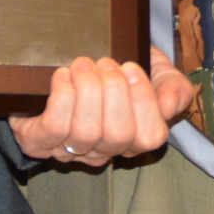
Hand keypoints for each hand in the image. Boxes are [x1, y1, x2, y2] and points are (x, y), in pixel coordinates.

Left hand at [7, 48, 196, 164]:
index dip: (142, 101)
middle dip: (113, 90)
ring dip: (87, 89)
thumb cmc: (112, 71)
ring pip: (87, 132)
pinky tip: (63, 76)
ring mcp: (69, 150)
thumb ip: (174, 87)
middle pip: (118, 135)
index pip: (150, 137)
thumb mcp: (154, 70)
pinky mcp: (38, 141)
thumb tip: (168, 108)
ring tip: (83, 64)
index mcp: (133, 138)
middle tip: (104, 62)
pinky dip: (62, 95)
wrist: (62, 62)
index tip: (130, 67)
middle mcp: (103, 151)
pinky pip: (55, 127)